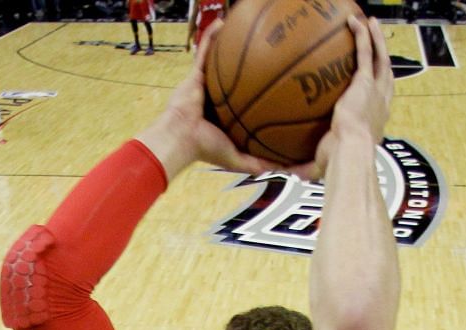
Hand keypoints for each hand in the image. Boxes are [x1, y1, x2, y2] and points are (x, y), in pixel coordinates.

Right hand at [140, 21, 279, 175]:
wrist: (181, 138)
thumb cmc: (204, 148)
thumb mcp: (237, 158)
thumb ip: (258, 163)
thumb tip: (284, 170)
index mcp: (225, 115)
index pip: (244, 101)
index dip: (257, 92)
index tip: (275, 86)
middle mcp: (216, 97)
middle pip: (235, 76)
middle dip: (246, 64)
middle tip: (265, 52)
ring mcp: (205, 84)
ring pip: (219, 60)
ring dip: (228, 44)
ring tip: (243, 29)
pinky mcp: (195, 75)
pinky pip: (204, 50)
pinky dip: (211, 36)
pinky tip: (221, 23)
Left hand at [302, 16, 393, 181]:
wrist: (350, 155)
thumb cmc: (339, 164)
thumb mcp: (320, 165)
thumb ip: (302, 165)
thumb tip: (278, 171)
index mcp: (374, 123)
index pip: (379, 102)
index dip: (378, 90)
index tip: (372, 82)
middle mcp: (380, 104)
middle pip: (385, 74)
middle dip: (382, 57)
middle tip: (378, 44)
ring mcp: (375, 91)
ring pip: (380, 58)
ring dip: (377, 39)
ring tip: (370, 23)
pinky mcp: (365, 82)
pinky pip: (365, 52)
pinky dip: (362, 35)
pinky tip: (355, 21)